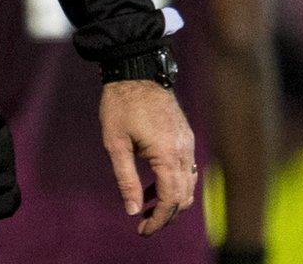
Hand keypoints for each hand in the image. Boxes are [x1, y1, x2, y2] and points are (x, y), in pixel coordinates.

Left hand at [100, 79, 197, 235]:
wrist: (136, 70)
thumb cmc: (121, 105)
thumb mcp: (115, 143)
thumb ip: (125, 178)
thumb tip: (131, 209)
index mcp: (167, 155)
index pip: (169, 199)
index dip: (158, 220)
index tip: (142, 231)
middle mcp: (184, 152)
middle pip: (183, 197)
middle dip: (165, 215)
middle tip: (144, 225)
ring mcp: (187, 144)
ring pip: (187, 185)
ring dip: (170, 201)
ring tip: (145, 209)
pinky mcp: (185, 137)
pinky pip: (185, 169)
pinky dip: (173, 184)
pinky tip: (151, 186)